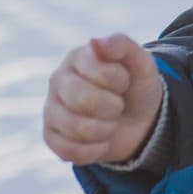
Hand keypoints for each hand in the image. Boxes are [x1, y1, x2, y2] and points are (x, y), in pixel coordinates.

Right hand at [42, 34, 165, 165]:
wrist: (138, 121)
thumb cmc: (136, 87)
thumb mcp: (141, 63)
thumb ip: (121, 45)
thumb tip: (94, 42)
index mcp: (78, 57)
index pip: (99, 71)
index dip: (120, 81)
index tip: (124, 82)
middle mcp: (58, 80)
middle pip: (82, 100)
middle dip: (112, 107)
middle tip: (117, 105)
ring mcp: (51, 109)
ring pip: (77, 128)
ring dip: (106, 130)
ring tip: (110, 123)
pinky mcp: (50, 136)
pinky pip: (70, 151)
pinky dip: (95, 150)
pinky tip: (101, 141)